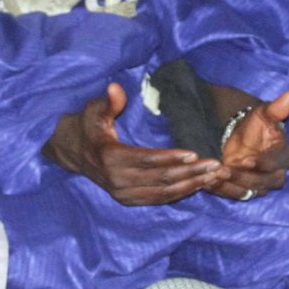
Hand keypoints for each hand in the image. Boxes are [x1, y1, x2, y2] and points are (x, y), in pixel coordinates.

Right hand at [45, 82, 225, 205]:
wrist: (73, 151)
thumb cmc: (88, 125)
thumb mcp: (94, 110)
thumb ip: (108, 101)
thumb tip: (115, 88)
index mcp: (111, 158)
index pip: (147, 159)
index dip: (172, 157)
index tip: (195, 153)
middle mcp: (118, 181)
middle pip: (161, 179)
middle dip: (191, 173)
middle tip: (216, 165)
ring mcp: (123, 194)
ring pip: (163, 193)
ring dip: (191, 185)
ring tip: (213, 177)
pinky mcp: (128, 200)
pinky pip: (158, 199)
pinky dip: (180, 194)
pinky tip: (198, 186)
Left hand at [210, 90, 288, 200]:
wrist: (240, 134)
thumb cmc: (256, 123)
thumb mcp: (264, 113)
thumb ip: (278, 108)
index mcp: (284, 156)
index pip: (277, 164)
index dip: (263, 163)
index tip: (245, 159)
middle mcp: (275, 174)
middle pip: (263, 182)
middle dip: (244, 177)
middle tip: (225, 169)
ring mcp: (260, 184)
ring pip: (249, 191)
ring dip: (232, 184)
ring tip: (215, 174)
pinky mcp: (245, 190)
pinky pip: (235, 194)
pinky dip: (223, 190)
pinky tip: (209, 182)